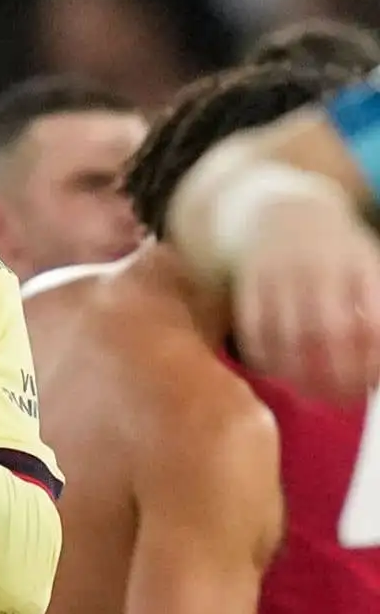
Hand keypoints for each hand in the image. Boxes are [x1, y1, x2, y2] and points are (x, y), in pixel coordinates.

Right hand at [232, 194, 379, 399]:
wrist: (285, 213)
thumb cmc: (338, 254)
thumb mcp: (369, 267)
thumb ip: (377, 311)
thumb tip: (379, 371)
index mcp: (358, 264)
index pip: (373, 321)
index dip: (374, 359)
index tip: (374, 383)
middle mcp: (318, 267)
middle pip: (329, 333)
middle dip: (338, 376)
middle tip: (344, 400)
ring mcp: (278, 275)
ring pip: (288, 337)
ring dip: (301, 376)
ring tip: (313, 393)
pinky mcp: (247, 284)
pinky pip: (253, 331)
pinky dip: (265, 361)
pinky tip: (280, 374)